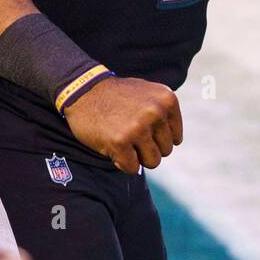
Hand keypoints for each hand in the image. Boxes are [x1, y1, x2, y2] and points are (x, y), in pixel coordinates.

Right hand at [62, 76, 182, 173]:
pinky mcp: (120, 142)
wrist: (83, 90)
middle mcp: (156, 112)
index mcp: (167, 100)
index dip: (157, 139)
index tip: (142, 129)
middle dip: (148, 149)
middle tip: (130, 136)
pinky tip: (113, 147)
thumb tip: (175, 141)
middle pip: (165, 151)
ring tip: (123, 141)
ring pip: (152, 162)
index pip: (175, 138)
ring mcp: (138, 127)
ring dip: (137, 158)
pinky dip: (123, 163)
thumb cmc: (116, 96)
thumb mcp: (148, 94)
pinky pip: (132, 168)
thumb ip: (164, 113)